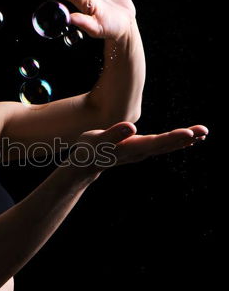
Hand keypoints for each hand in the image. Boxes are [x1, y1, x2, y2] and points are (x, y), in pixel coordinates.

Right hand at [69, 121, 208, 174]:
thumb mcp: (96, 140)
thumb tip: (132, 127)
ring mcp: (141, 152)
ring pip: (166, 146)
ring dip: (184, 140)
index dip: (172, 138)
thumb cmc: (88, 149)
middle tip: (204, 130)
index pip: (155, 142)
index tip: (189, 133)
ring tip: (201, 133)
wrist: (85, 163)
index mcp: (130, 148)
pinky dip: (176, 141)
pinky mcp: (140, 149)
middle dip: (185, 138)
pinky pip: (162, 145)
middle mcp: (139, 152)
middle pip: (165, 145)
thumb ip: (113, 134)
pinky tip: (188, 138)